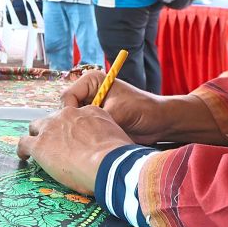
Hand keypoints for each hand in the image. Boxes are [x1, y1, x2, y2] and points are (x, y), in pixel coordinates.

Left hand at [17, 106, 130, 194]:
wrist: (109, 163)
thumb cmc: (120, 156)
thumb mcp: (119, 137)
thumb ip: (110, 138)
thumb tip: (111, 151)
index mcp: (89, 111)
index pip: (76, 114)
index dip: (74, 126)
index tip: (75, 137)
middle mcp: (68, 115)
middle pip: (54, 117)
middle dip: (54, 129)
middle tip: (56, 143)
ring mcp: (51, 127)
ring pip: (36, 127)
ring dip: (37, 136)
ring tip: (37, 147)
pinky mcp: (39, 143)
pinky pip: (24, 143)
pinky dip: (22, 150)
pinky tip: (24, 157)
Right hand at [59, 70, 221, 145]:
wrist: (160, 123)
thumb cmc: (143, 110)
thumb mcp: (119, 112)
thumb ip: (98, 118)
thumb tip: (80, 129)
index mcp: (91, 81)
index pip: (67, 96)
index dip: (70, 112)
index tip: (80, 125)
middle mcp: (88, 93)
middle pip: (67, 110)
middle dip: (74, 123)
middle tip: (85, 137)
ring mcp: (91, 108)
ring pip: (73, 122)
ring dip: (80, 132)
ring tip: (91, 141)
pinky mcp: (95, 122)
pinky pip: (82, 131)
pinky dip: (86, 138)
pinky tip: (94, 145)